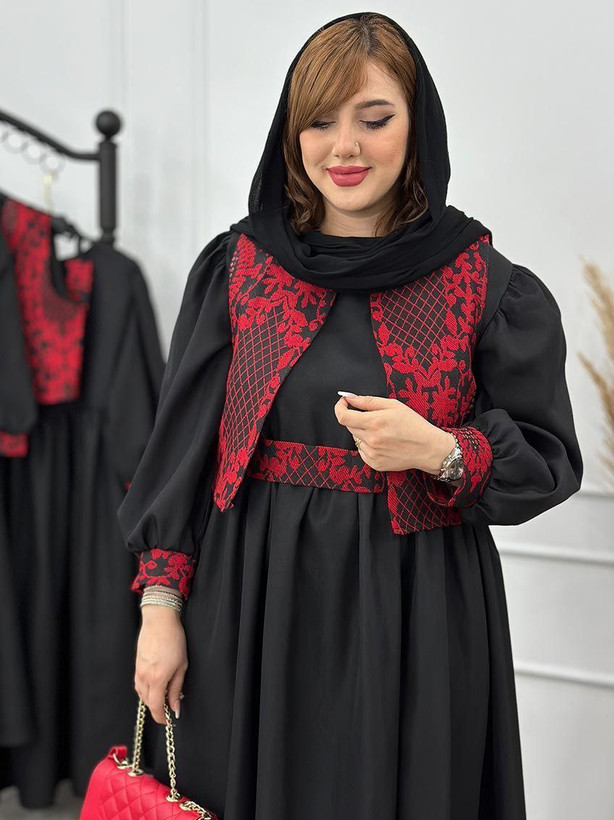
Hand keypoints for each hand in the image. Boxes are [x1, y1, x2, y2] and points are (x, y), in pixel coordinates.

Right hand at [135, 604, 187, 724]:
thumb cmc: (173, 640)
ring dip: (152, 699)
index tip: (168, 720)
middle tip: (171, 704)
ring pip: (142, 694)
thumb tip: (175, 707)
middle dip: (158, 708)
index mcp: (157, 678)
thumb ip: (176, 689)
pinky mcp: (136, 665)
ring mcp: (138, 671)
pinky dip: (146, 689)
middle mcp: (144, 677)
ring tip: (165, 693)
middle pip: (148, 702)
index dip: (161, 717)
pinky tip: (155, 684)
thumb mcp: (181, 666)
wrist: (159, 621)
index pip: (156, 707)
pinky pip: (139, 684)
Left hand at [334, 393, 455, 473]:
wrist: (428, 448)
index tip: (344, 402)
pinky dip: (368, 445)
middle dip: (356, 418)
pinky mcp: (374, 463)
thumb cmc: (413, 424)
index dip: (339, 407)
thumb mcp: (393, 405)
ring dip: (363, 432)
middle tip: (373, 417)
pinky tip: (383, 443)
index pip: (343, 416)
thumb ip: (368, 401)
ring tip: (383, 432)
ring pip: (356, 438)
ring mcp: (372, 453)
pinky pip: (362, 451)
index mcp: (374, 422)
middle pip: (349, 426)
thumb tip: (349, 398)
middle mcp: (371, 439)